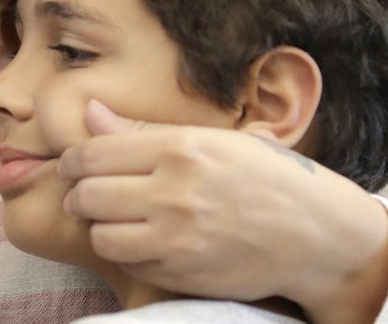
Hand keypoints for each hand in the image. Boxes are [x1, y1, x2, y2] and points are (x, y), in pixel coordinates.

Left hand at [58, 100, 387, 323]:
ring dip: (97, 226)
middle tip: (83, 192)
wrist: (316, 234)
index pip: (94, 154)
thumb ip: (142, 131)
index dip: (72, 160)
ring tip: (109, 218)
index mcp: (180, 148)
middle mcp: (176, 193)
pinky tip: (140, 240)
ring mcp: (179, 239)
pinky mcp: (184, 274)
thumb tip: (89, 112)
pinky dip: (125, 253)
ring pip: (101, 236)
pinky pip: (129, 264)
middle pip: (88, 195)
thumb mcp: (210, 139)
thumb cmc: (264, 175)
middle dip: (77, 193)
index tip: (71, 164)